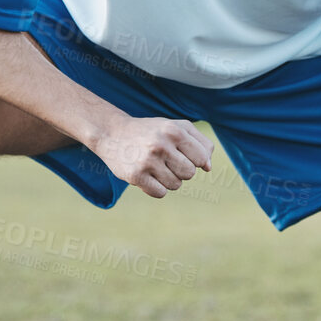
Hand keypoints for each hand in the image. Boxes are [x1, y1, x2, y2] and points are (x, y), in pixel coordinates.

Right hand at [91, 115, 212, 197]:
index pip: (202, 158)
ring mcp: (147, 161)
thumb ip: (199, 143)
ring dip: (168, 179)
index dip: (195, 160)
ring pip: (176, 185)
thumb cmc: (151, 131)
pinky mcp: (135, 176)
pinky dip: (156, 188)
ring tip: (155, 166)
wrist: (112, 133)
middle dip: (181, 170)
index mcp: (175, 130)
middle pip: (190, 173)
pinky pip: (160, 193)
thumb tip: (208, 168)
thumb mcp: (176, 127)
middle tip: (166, 161)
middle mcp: (161, 144)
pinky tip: (147, 176)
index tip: (182, 154)